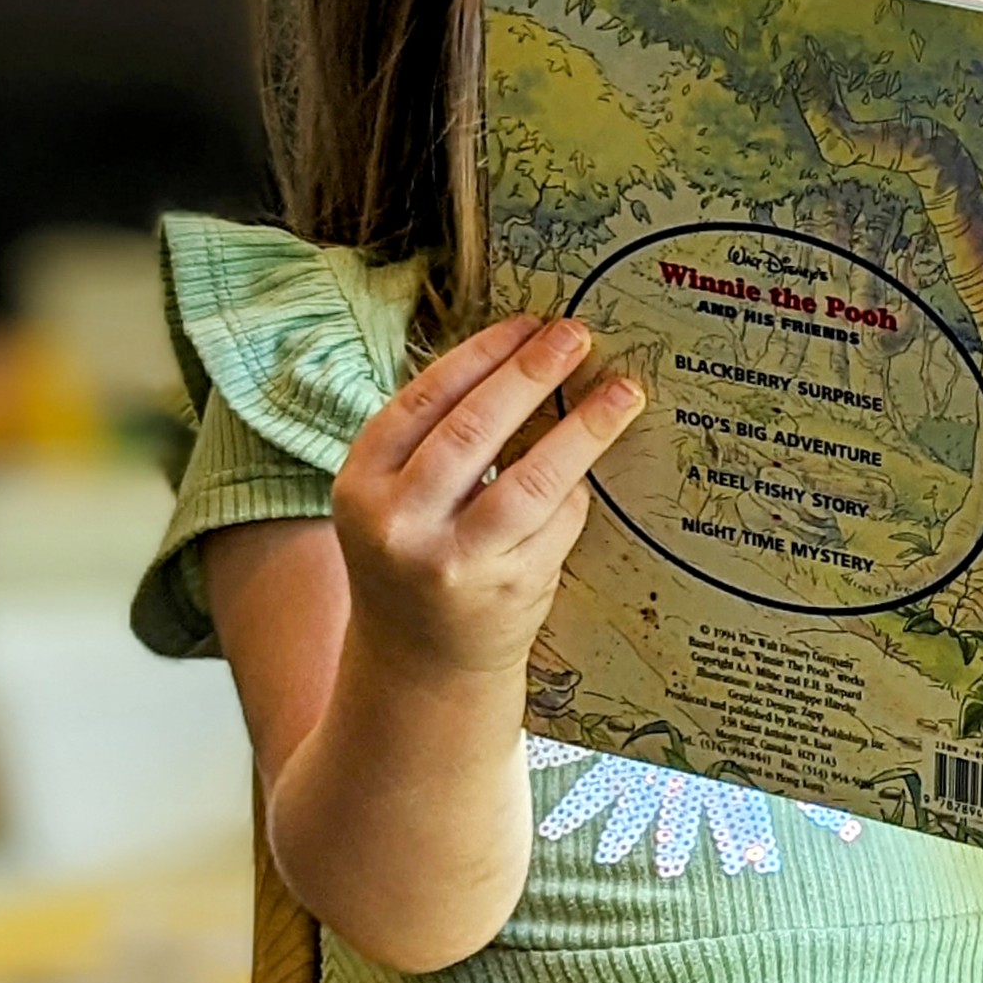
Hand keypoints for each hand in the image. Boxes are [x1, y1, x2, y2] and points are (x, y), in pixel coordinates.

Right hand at [332, 317, 644, 683]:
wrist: (420, 660)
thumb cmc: (414, 555)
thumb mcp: (395, 497)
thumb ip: (438, 440)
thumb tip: (524, 360)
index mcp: (361, 486)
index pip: (422, 402)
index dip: (480, 355)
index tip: (527, 323)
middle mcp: (400, 525)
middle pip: (474, 430)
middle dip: (531, 373)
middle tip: (576, 336)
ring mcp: (457, 562)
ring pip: (532, 479)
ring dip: (585, 428)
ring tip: (622, 392)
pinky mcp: (510, 590)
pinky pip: (559, 522)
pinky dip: (578, 488)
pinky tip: (592, 465)